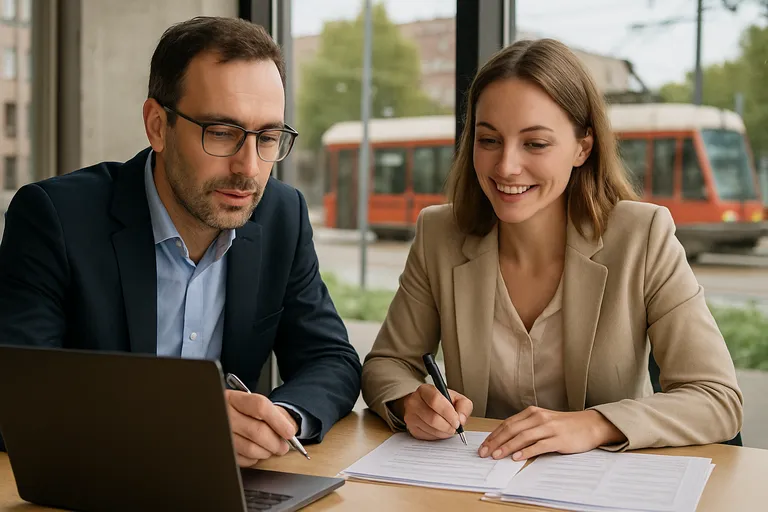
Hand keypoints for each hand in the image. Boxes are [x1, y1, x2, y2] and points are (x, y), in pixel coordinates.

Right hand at [225, 390, 298, 466]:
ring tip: (270, 449)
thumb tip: (289, 431)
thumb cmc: (244, 411)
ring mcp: (220, 433)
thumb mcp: (255, 405)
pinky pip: (242, 459)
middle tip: (283, 447)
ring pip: (250, 448)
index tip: (289, 432)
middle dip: (275, 442)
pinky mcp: (220, 449)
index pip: (260, 406)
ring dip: (266, 452)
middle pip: (257, 430)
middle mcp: (224, 414)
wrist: (225, 416)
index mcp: (233, 398)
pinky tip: (256, 451)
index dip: (278, 421)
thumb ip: (273, 414)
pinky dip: (254, 458)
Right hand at [393, 384, 472, 440]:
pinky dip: (438, 436)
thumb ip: (464, 406)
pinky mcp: (411, 428)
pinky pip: (427, 436)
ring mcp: (411, 416)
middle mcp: (414, 402)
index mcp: (425, 390)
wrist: (424, 405)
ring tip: (449, 428)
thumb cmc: (441, 402)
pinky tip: (440, 430)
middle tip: (455, 427)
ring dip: (444, 432)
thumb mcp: (456, 398)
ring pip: (430, 429)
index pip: (435, 400)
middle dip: (448, 426)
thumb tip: (461, 420)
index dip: (448, 413)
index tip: (457, 421)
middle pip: (432, 418)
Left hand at [479, 407, 625, 460]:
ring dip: (507, 447)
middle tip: (484, 452)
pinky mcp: (558, 439)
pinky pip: (539, 445)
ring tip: (496, 455)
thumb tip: (505, 441)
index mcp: (532, 412)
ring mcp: (548, 427)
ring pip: (523, 437)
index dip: (494, 435)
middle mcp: (538, 417)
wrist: (590, 425)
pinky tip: (517, 457)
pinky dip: (526, 451)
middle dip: (495, 441)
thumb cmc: (564, 426)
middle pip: (511, 429)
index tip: (484, 445)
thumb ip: (526, 428)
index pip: (507, 423)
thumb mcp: (543, 422)